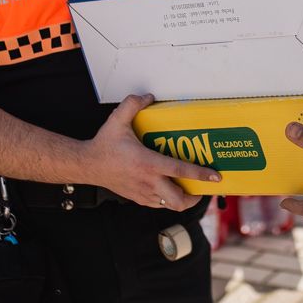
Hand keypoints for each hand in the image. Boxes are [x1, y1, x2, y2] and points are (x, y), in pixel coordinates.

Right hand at [86, 94, 219, 210]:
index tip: (215, 177)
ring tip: (188, 189)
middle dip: (195, 197)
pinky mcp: (137, 198)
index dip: (200, 175)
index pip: (180, 171)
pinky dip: (167, 200)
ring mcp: (143, 193)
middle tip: (201, 187)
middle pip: (178, 200)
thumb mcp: (117, 120)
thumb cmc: (104, 145)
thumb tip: (149, 97)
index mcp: (148, 163)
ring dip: (181, 200)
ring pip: (169, 205)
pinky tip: (169, 188)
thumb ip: (133, 104)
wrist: (87, 165)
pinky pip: (158, 204)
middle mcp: (148, 181)